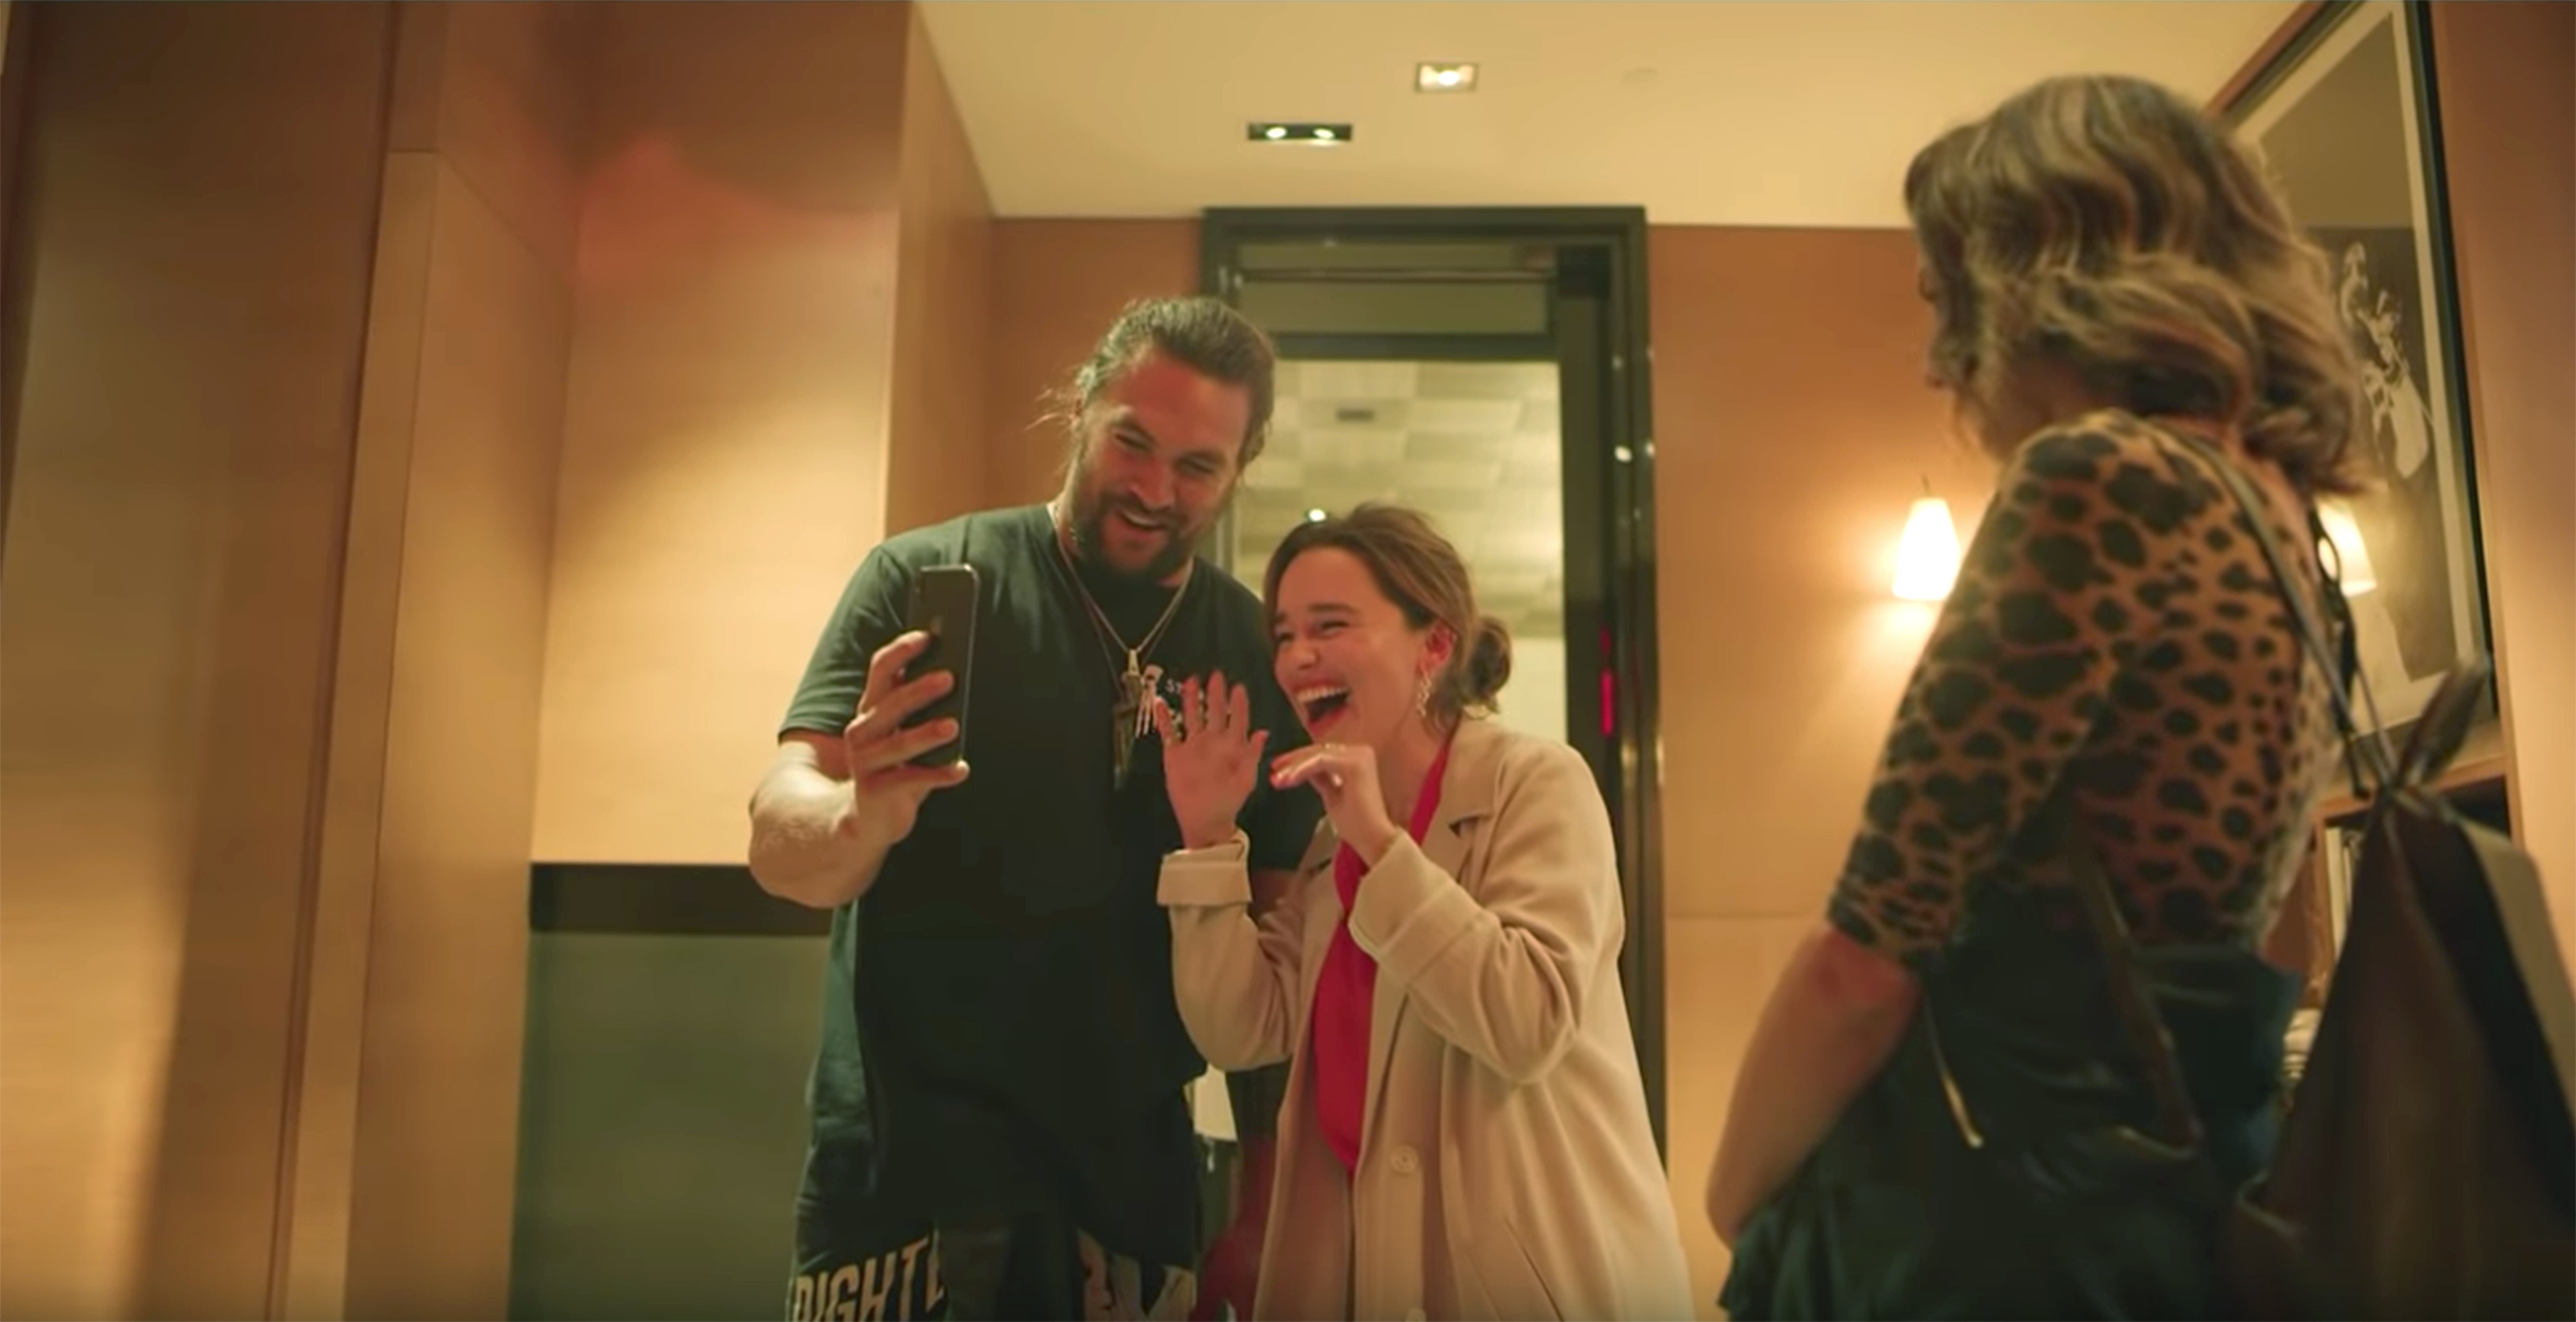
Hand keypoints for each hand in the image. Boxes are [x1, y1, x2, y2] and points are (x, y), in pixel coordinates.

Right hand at [838, 630, 970, 849]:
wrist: (866, 819)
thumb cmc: (895, 766)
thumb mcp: (903, 733)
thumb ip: (919, 706)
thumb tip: (952, 672)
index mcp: (870, 709)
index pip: (880, 671)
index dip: (901, 651)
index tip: (928, 636)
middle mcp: (862, 732)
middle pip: (890, 705)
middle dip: (919, 690)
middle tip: (950, 678)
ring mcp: (865, 763)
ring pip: (898, 744)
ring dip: (926, 734)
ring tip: (954, 725)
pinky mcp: (875, 792)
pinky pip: (909, 781)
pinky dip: (938, 775)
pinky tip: (962, 769)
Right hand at [1154, 672, 1266, 849]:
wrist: (1206, 820)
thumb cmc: (1230, 800)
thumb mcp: (1246, 777)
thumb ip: (1252, 753)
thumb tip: (1263, 732)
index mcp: (1231, 746)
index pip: (1237, 718)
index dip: (1238, 703)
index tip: (1238, 686)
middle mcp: (1212, 741)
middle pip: (1214, 712)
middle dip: (1215, 694)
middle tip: (1216, 675)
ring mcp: (1192, 746)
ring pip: (1192, 716)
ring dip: (1192, 700)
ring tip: (1191, 681)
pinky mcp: (1174, 755)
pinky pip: (1169, 733)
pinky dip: (1164, 719)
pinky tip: (1161, 703)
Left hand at [1268, 742, 1400, 863]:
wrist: (1372, 839)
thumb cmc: (1355, 823)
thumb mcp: (1332, 795)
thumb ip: (1321, 778)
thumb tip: (1303, 768)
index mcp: (1357, 758)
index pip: (1322, 754)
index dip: (1298, 760)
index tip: (1279, 771)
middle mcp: (1360, 752)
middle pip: (1318, 751)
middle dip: (1293, 761)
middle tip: (1274, 770)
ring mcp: (1359, 755)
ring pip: (1317, 755)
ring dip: (1295, 767)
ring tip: (1277, 779)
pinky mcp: (1354, 764)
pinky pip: (1320, 762)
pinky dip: (1302, 771)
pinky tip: (1289, 780)